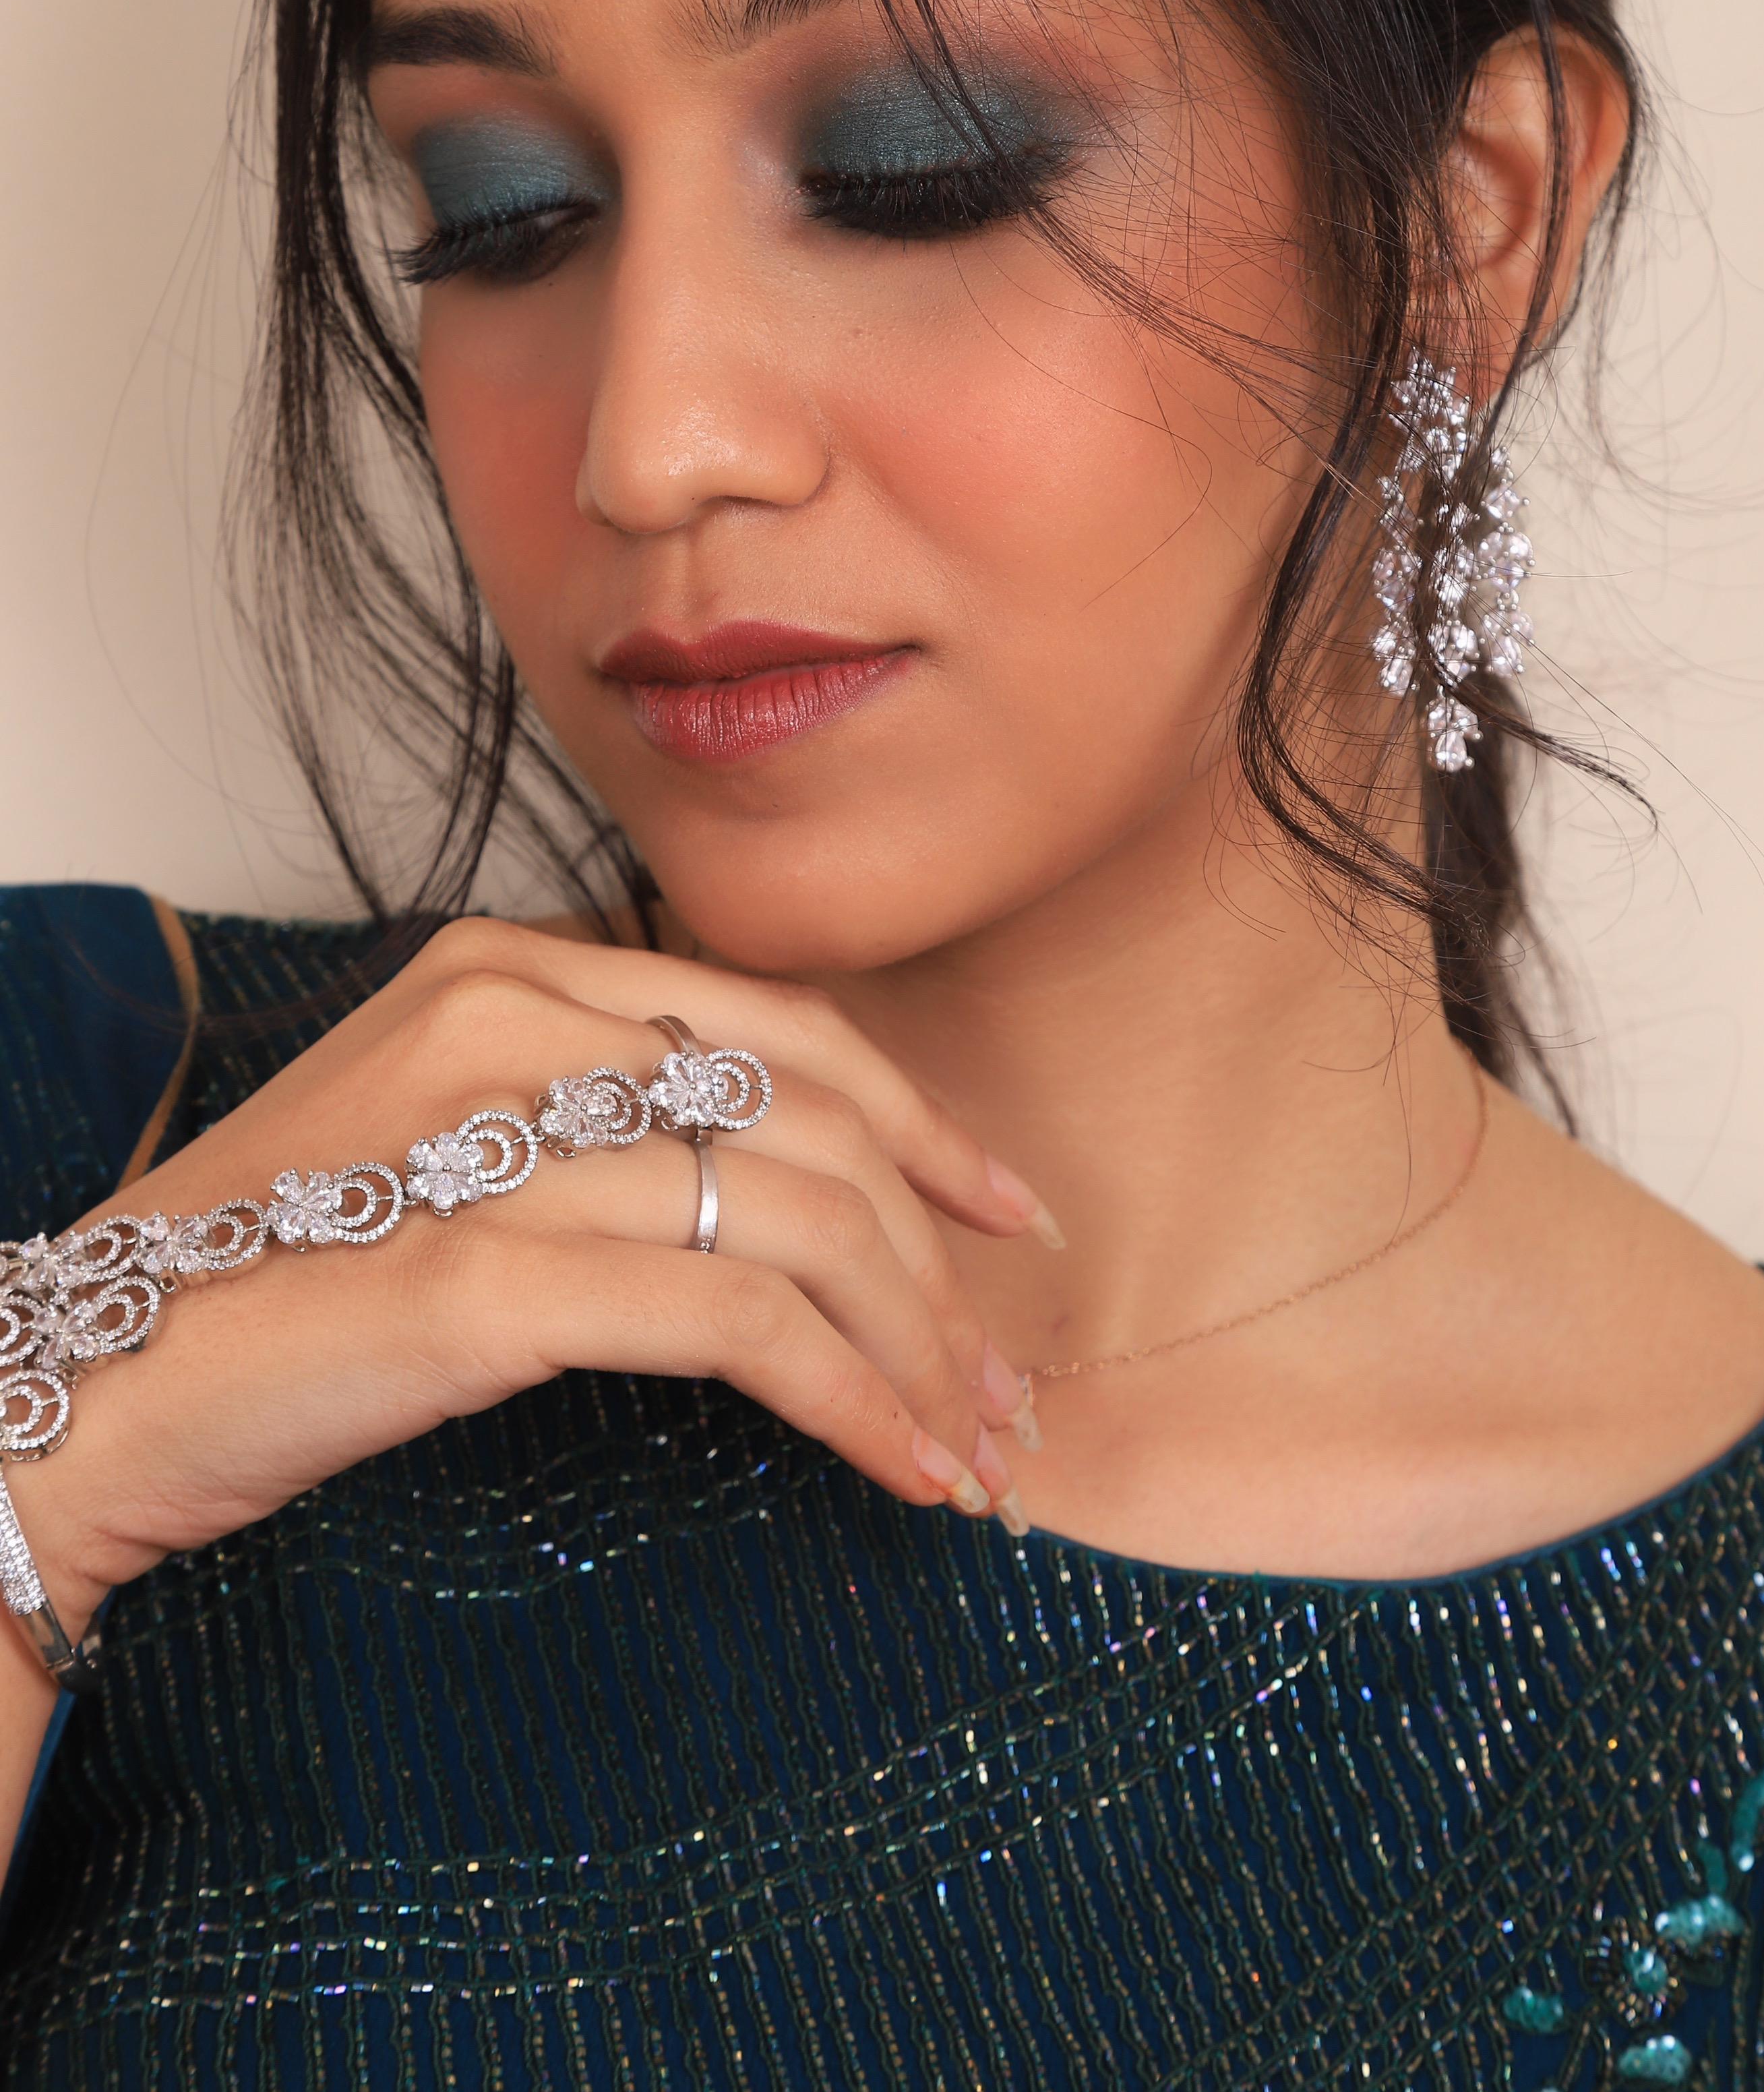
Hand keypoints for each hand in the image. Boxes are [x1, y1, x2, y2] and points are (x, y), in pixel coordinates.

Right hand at [3, 919, 1052, 1637]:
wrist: (90, 1383)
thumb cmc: (274, 1278)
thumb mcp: (442, 1141)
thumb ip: (590, 1119)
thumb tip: (791, 1194)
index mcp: (511, 967)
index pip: (781, 1028)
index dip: (919, 1122)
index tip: (998, 1215)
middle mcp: (514, 1020)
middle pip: (815, 1119)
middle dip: (941, 1260)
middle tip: (1005, 1379)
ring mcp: (497, 1139)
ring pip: (799, 1216)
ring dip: (918, 1345)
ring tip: (972, 1448)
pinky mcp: (483, 1274)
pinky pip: (738, 1321)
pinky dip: (850, 1395)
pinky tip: (899, 1464)